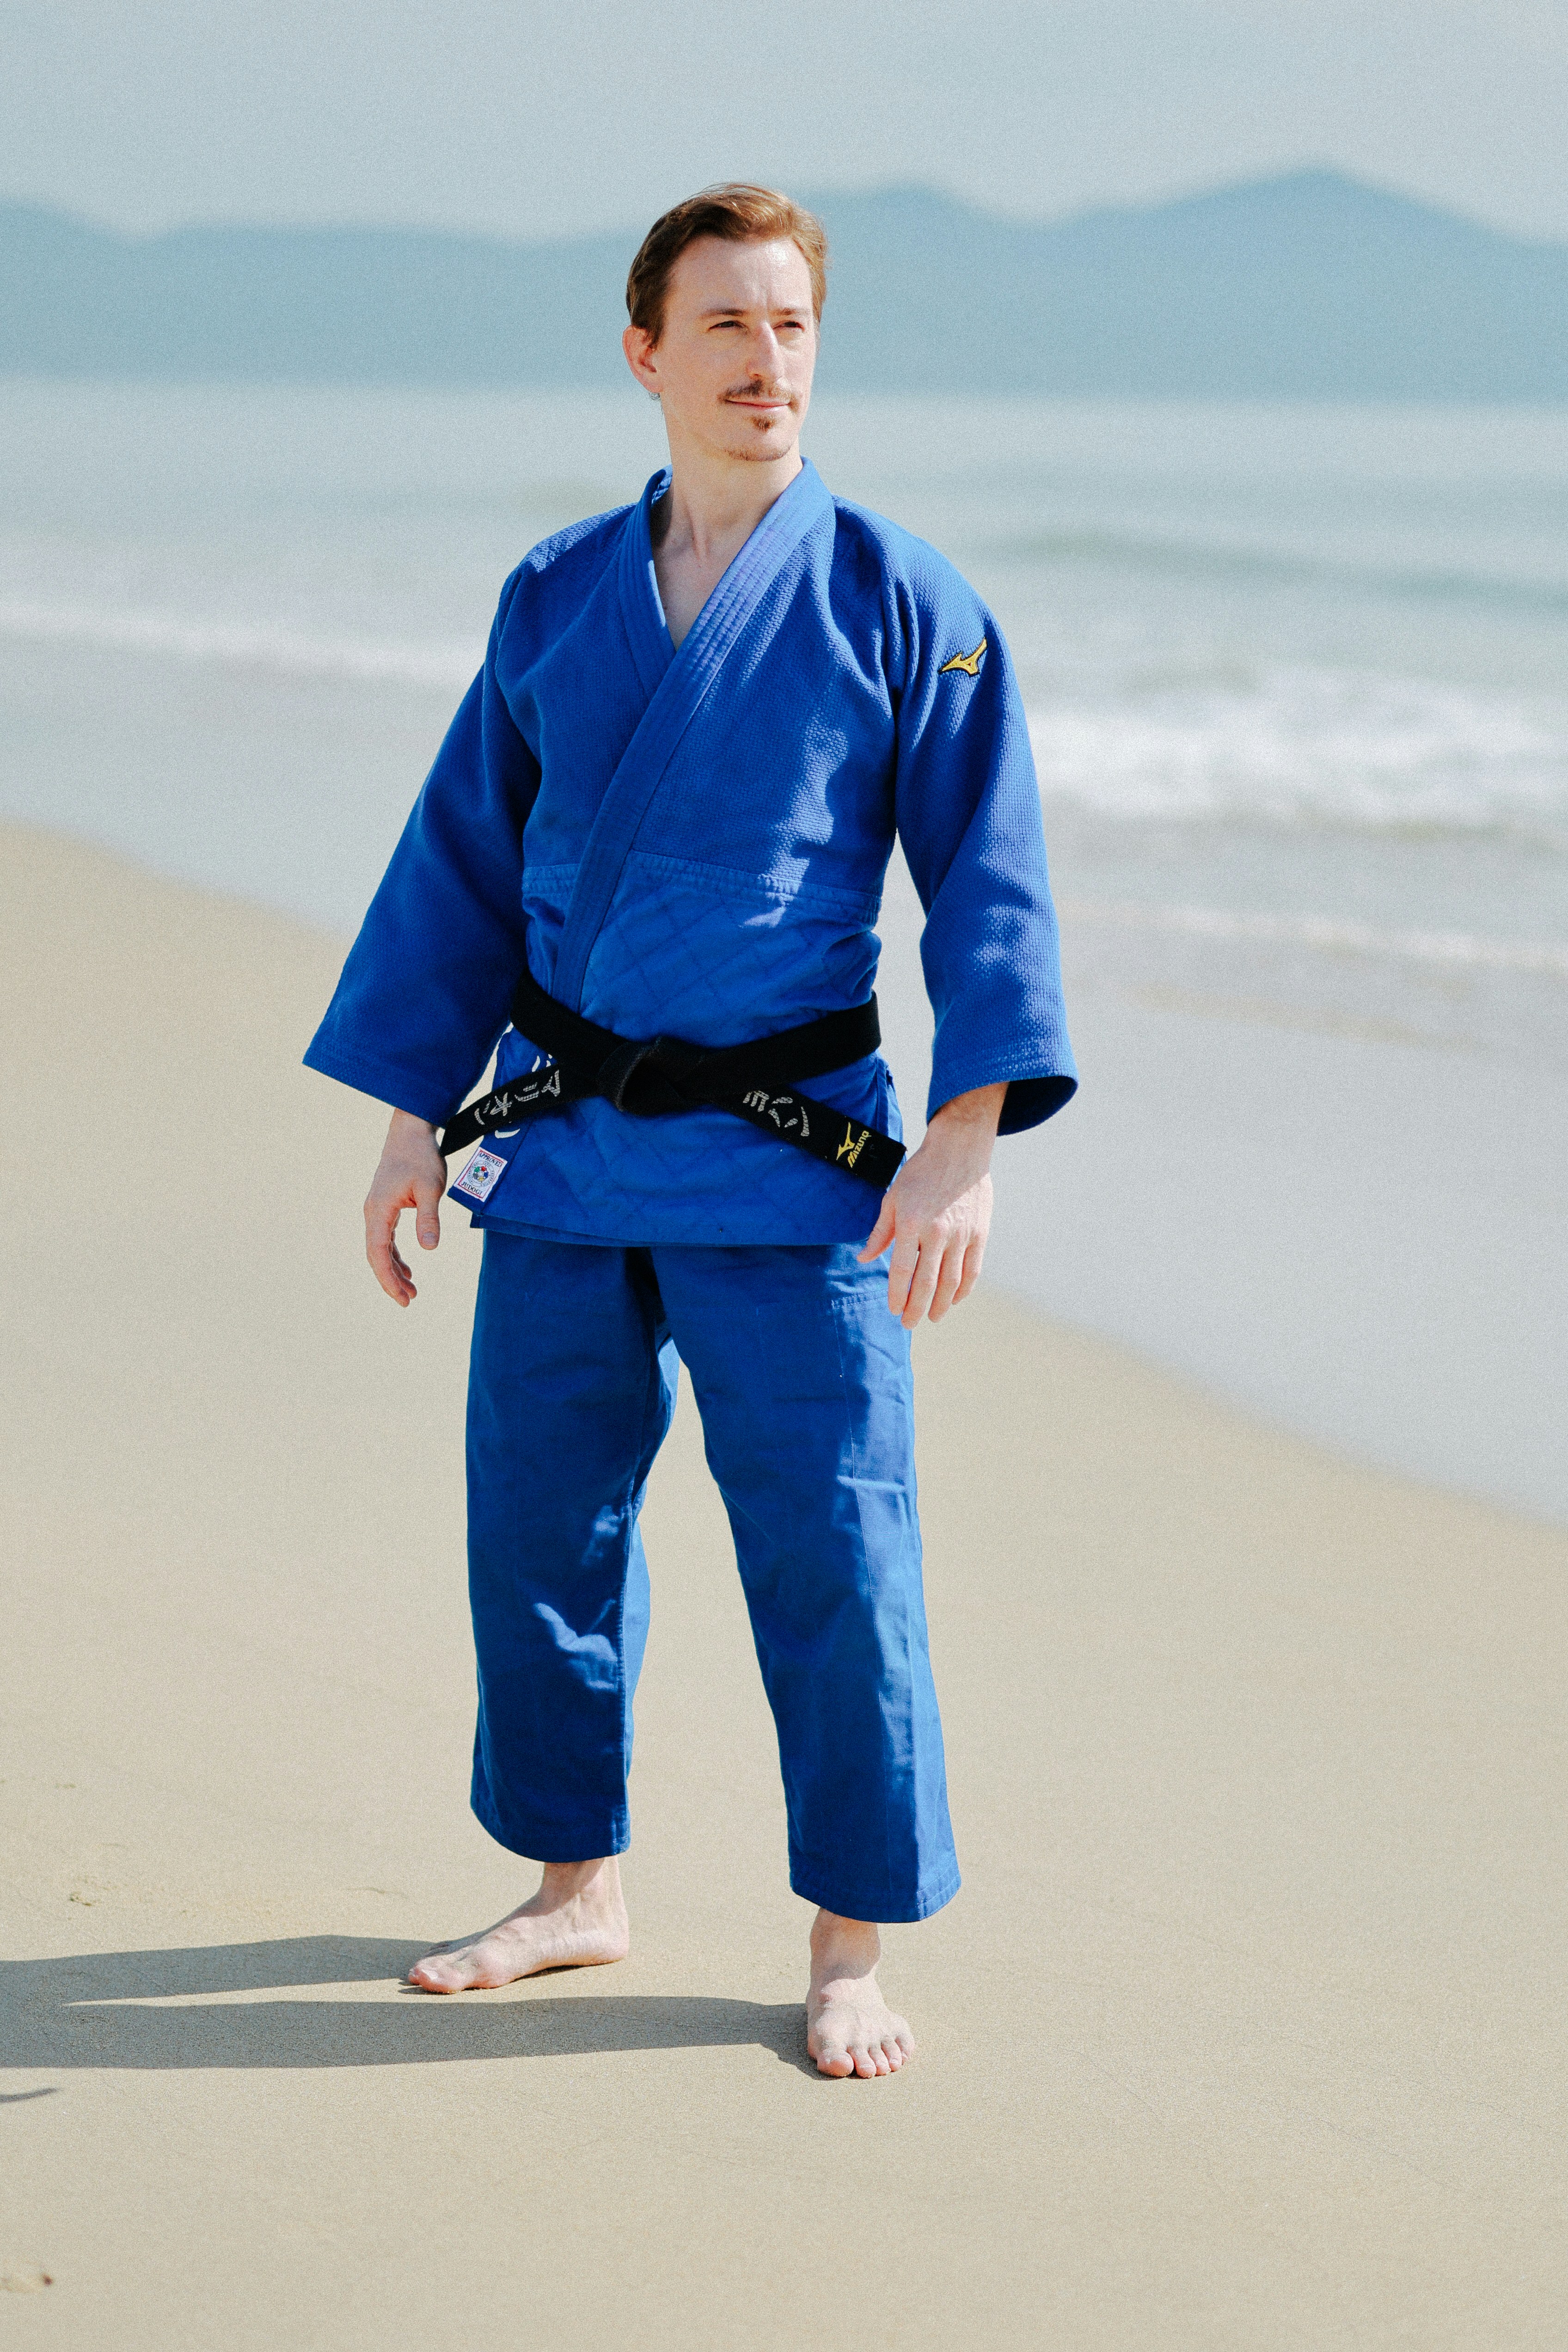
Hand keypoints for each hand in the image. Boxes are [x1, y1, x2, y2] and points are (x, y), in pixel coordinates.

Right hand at [364, 1109, 446, 1305]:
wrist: (410, 1132)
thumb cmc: (421, 1157)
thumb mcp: (430, 1188)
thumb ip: (429, 1218)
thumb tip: (429, 1249)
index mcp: (379, 1211)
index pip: (379, 1254)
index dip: (388, 1279)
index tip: (402, 1298)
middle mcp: (373, 1213)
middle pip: (376, 1255)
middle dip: (390, 1280)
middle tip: (409, 1301)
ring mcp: (377, 1210)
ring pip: (380, 1249)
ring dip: (393, 1270)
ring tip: (411, 1291)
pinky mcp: (385, 1207)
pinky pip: (385, 1239)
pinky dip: (394, 1256)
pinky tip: (407, 1269)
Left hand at [857, 1082, 1005, 1326]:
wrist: (959, 1148)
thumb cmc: (921, 1172)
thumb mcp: (893, 1197)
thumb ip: (880, 1232)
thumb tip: (864, 1258)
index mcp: (911, 1222)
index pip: (901, 1269)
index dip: (897, 1294)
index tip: (894, 1309)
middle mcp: (937, 1231)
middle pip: (927, 1282)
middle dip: (917, 1307)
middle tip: (910, 1323)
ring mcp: (962, 1234)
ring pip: (952, 1281)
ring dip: (942, 1304)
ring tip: (933, 1317)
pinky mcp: (980, 1232)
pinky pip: (973, 1269)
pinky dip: (964, 1288)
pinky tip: (955, 1299)